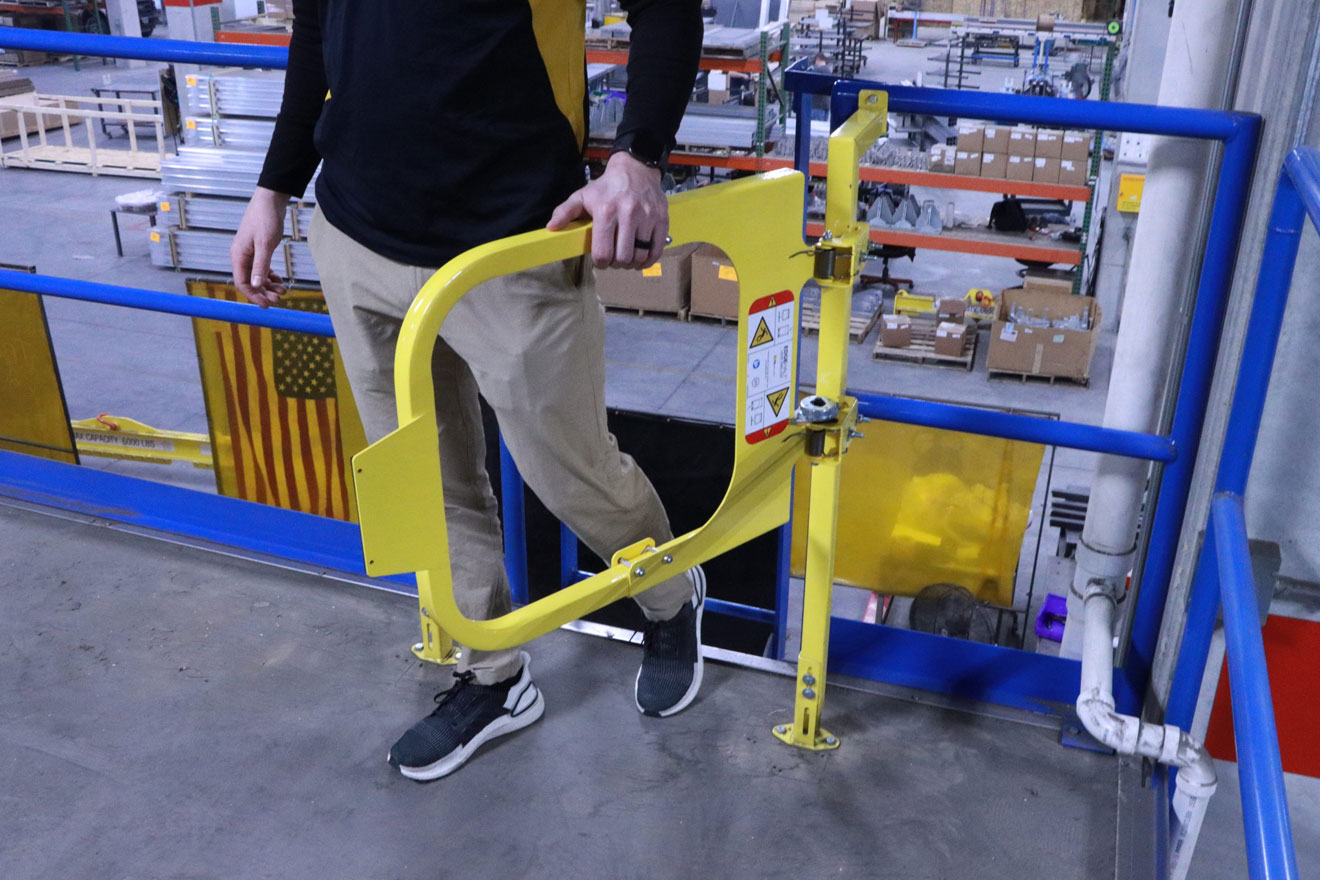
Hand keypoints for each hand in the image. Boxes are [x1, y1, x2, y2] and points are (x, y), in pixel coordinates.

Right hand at [230, 186, 290, 307]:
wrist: (271, 200)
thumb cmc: (266, 219)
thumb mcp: (265, 244)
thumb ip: (260, 266)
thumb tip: (256, 286)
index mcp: (239, 255)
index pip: (242, 282)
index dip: (253, 295)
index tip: (266, 304)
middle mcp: (242, 256)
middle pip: (250, 281)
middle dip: (263, 292)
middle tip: (279, 298)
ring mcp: (250, 253)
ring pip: (257, 276)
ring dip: (268, 285)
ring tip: (283, 290)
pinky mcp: (259, 250)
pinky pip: (262, 268)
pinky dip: (270, 276)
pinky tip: (279, 280)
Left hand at [547, 151, 666, 268]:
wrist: (636, 169)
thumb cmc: (607, 187)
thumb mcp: (583, 195)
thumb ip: (566, 211)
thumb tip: (552, 227)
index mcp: (606, 212)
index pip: (603, 253)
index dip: (600, 263)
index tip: (601, 260)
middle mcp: (628, 214)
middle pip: (622, 258)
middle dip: (616, 264)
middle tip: (614, 259)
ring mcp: (647, 217)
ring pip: (640, 256)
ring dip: (632, 263)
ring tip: (627, 257)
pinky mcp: (661, 219)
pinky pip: (657, 250)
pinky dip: (649, 260)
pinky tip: (641, 258)